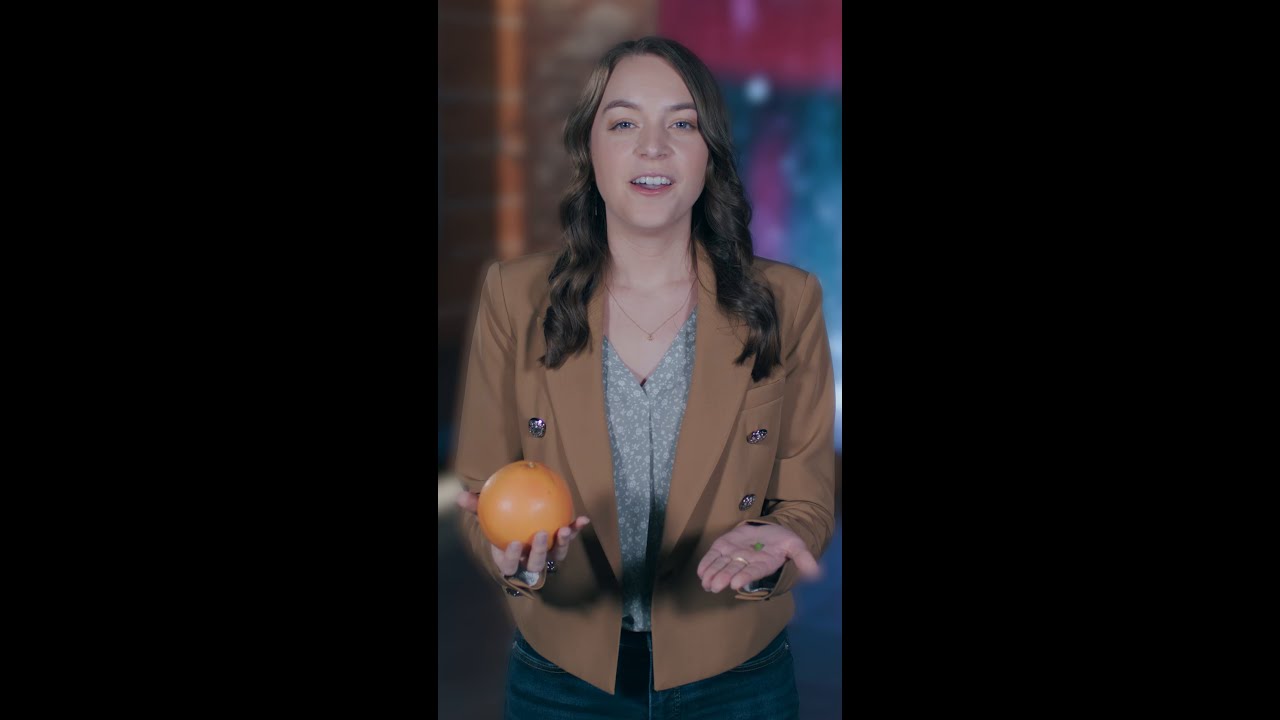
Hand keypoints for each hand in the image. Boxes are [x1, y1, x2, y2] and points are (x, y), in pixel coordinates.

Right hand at [456, 490, 590, 576]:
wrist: (519, 524)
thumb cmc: (500, 524)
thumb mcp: (488, 516)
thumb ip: (477, 508)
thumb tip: (461, 496)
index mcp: (510, 559)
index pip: (508, 565)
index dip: (511, 558)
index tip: (513, 543)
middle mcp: (529, 562)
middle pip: (535, 563)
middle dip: (538, 552)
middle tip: (540, 534)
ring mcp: (546, 557)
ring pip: (555, 556)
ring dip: (561, 544)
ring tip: (564, 529)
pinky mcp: (560, 547)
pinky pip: (569, 539)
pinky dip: (576, 530)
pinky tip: (584, 518)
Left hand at [696, 522, 820, 592]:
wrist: (770, 530)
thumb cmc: (783, 540)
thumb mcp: (795, 545)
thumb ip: (802, 558)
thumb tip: (816, 573)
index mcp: (763, 564)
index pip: (753, 572)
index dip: (744, 577)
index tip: (736, 583)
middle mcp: (747, 562)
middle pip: (734, 571)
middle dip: (723, 578)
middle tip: (714, 586)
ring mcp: (734, 555)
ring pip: (721, 566)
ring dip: (712, 574)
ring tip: (705, 582)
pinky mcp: (724, 546)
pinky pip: (714, 556)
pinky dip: (707, 563)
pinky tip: (701, 571)